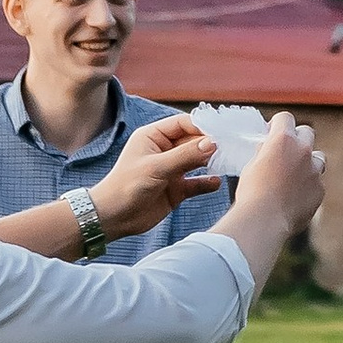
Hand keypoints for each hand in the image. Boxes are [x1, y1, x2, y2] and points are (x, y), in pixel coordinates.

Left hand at [94, 113, 221, 237]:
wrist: (113, 218)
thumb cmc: (126, 187)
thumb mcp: (156, 168)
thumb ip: (185, 156)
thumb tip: (212, 143)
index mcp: (153, 136)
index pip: (184, 123)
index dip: (203, 127)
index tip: (221, 133)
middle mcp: (164, 150)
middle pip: (193, 141)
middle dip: (210, 144)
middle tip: (229, 148)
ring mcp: (171, 170)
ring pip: (197, 161)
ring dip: (211, 161)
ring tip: (225, 162)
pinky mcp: (176, 189)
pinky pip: (196, 183)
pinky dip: (206, 182)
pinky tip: (215, 182)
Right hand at [235, 112, 326, 238]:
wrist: (264, 220)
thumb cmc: (252, 193)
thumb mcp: (251, 165)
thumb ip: (265, 152)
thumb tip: (268, 150)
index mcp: (283, 139)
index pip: (285, 118)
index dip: (278, 125)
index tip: (272, 134)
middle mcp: (303, 150)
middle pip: (307, 132)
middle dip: (298, 139)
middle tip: (286, 152)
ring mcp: (314, 170)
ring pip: (319, 157)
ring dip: (309, 162)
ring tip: (294, 176)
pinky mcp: (320, 190)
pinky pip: (317, 183)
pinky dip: (308, 186)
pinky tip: (295, 197)